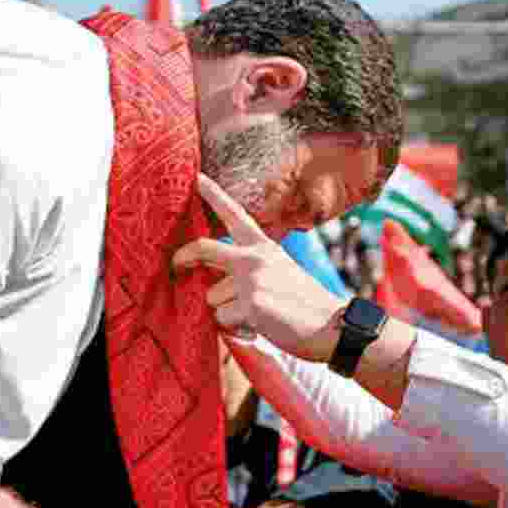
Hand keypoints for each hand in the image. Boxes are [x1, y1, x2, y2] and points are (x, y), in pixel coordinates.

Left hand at [173, 175, 346, 362]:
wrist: (331, 326)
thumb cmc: (304, 304)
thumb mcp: (279, 272)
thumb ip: (249, 270)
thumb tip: (214, 282)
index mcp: (264, 247)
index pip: (235, 215)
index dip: (214, 195)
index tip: (197, 178)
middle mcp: (254, 257)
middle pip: (203, 248)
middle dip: (182, 257)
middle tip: (176, 264)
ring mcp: (251, 279)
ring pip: (211, 297)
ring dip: (225, 312)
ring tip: (255, 317)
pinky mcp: (250, 303)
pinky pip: (222, 320)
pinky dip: (235, 329)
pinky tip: (258, 327)